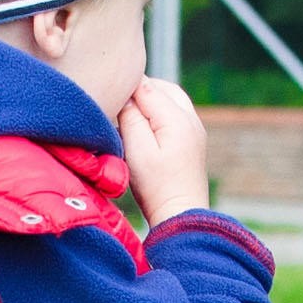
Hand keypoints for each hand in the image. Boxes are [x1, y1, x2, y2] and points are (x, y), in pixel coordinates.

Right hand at [120, 77, 210, 226]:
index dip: (126, 87)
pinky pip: (175, 114)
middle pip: (163, 88)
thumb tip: (127, 95)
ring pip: (171, 99)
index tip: (108, 95)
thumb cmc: (156, 186)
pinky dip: (159, 113)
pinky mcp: (193, 141)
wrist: (180, 215)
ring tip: (128, 113)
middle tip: (117, 101)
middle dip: (140, 90)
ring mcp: (195, 130)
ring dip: (150, 101)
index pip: (148, 87)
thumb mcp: (137, 150)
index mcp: (177, 118)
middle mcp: (191, 119)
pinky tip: (143, 126)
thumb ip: (131, 117)